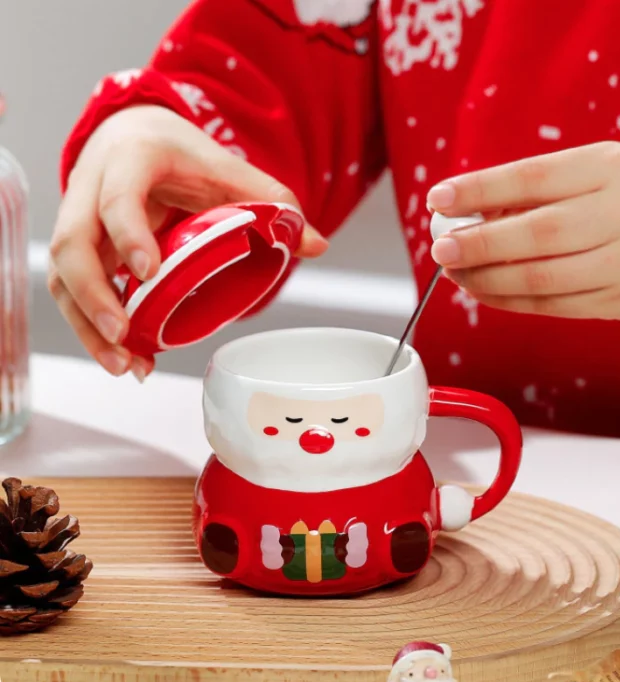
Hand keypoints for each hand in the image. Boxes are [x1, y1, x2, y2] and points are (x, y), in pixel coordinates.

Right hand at [49, 105, 326, 378]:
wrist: (138, 137)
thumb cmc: (183, 156)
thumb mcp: (230, 170)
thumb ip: (272, 202)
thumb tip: (316, 245)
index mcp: (132, 160)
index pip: (118, 196)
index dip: (128, 234)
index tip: (148, 273)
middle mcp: (92, 189)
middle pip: (72, 245)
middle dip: (93, 296)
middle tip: (126, 336)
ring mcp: (79, 220)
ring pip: (62, 275)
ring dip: (87, 325)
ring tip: (125, 364)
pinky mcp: (80, 249)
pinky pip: (72, 290)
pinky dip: (92, 326)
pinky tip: (126, 354)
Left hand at [427, 142, 619, 322]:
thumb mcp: (589, 176)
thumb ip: (531, 192)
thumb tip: (461, 214)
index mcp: (611, 167)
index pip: (531, 177)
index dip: (479, 190)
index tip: (439, 199)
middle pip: (535, 233)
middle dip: (477, 243)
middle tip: (440, 248)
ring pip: (539, 277)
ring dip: (485, 278)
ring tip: (455, 272)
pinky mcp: (619, 300)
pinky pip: (549, 304)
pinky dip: (507, 299)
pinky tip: (482, 290)